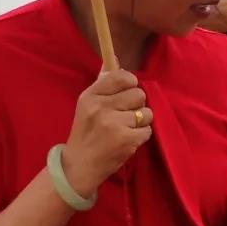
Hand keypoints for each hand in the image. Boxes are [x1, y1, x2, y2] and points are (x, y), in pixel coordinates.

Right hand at [59, 68, 151, 193]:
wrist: (79, 166)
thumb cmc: (86, 133)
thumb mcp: (87, 105)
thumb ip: (103, 82)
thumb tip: (115, 59)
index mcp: (90, 96)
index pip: (121, 76)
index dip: (130, 83)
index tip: (127, 92)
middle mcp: (100, 107)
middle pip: (138, 94)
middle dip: (136, 105)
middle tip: (124, 116)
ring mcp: (114, 124)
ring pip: (146, 112)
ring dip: (140, 122)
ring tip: (126, 129)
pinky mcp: (126, 140)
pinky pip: (147, 130)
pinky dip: (140, 136)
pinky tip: (127, 141)